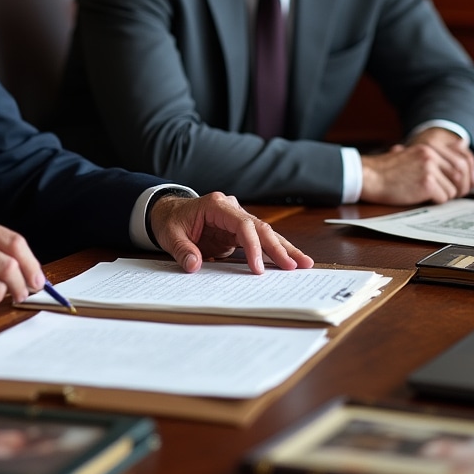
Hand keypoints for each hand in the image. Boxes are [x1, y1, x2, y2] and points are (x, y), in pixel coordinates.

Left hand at [148, 191, 313, 274]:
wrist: (168, 213)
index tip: (258, 267)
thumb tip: (193, 265)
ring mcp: (237, 220)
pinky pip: (259, 241)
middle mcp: (231, 209)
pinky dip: (273, 252)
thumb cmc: (170, 221)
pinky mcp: (238, 232)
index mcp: (216, 205)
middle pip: (260, 228)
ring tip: (304, 264)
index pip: (242, 224)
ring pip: (265, 233)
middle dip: (279, 247)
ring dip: (283, 249)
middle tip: (296, 265)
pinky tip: (288, 262)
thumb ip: (182, 250)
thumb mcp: (170, 235)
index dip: (253, 245)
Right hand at [361, 127, 473, 204]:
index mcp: (429, 147)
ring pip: (452, 190)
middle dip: (458, 188)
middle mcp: (431, 155)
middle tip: (448, 195)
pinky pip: (442, 198)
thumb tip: (461, 156)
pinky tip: (420, 197)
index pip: (461, 162)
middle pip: (461, 176)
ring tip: (427, 194)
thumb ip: (434, 158)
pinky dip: (434, 201)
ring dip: (443, 196)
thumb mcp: (411, 156)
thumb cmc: (388, 171)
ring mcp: (429, 169)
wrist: (369, 177)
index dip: (463, 177)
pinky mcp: (426, 183)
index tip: (458, 185)